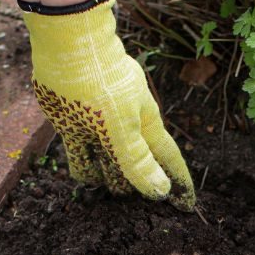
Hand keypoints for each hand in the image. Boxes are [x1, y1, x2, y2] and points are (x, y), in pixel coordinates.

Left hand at [22, 0, 195, 210]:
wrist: (69, 48)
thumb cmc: (102, 85)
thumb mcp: (122, 128)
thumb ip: (138, 162)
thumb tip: (162, 192)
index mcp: (145, 126)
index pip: (168, 160)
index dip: (178, 183)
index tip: (186, 206)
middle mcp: (125, 128)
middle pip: (134, 168)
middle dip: (133, 183)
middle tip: (127, 193)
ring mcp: (99, 127)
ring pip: (108, 164)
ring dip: (106, 176)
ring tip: (104, 180)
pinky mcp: (74, 124)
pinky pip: (83, 156)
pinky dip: (84, 167)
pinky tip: (85, 173)